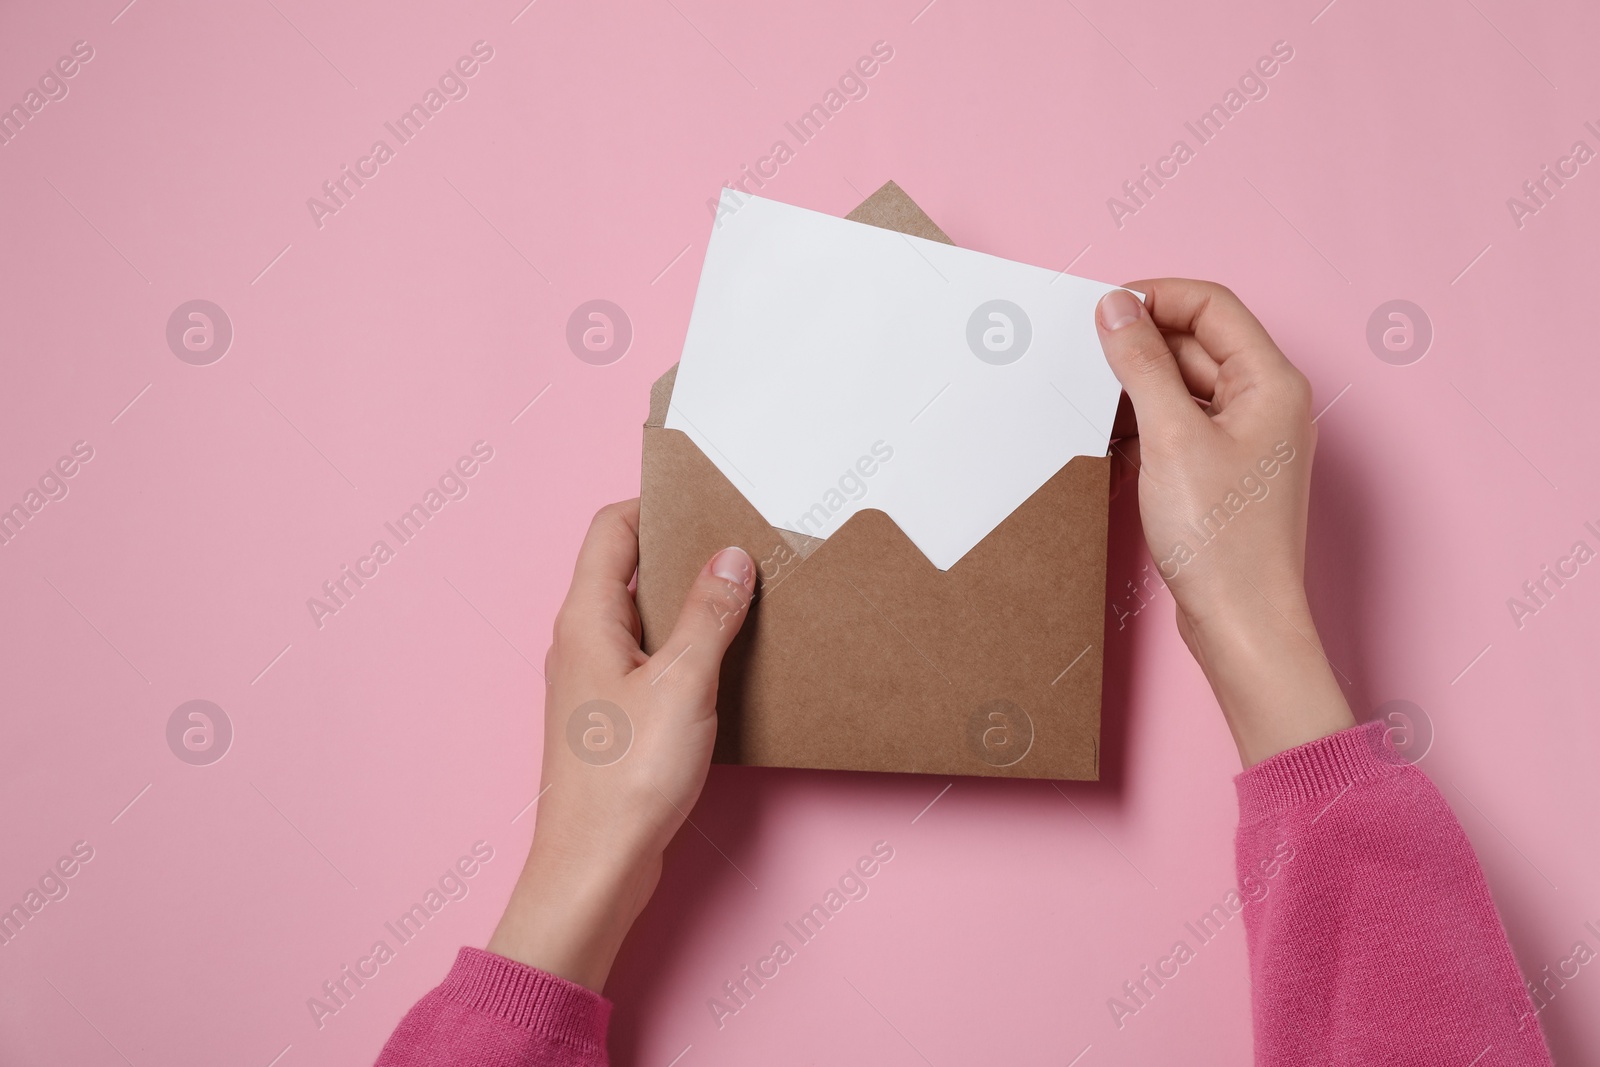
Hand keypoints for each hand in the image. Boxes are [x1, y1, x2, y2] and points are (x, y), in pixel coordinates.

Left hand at [487, 500, 754, 990]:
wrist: (595, 867)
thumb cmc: (626, 780)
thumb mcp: (683, 683)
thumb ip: (709, 615)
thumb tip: (731, 557)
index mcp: (585, 618)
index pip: (611, 529)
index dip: (655, 503)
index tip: (704, 495)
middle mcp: (580, 641)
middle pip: (626, 568)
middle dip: (680, 551)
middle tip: (737, 543)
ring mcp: (592, 681)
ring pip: (640, 616)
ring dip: (686, 603)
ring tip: (742, 596)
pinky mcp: (610, 717)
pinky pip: (647, 659)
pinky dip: (683, 646)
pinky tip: (724, 660)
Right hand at [1096, 279, 1353, 766]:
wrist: (1241, 624)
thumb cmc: (1222, 541)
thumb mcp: (1170, 438)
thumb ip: (1141, 364)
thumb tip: (1115, 308)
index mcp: (1271, 382)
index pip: (1211, 306)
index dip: (1155, 297)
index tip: (1102, 310)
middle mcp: (1267, 403)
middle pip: (1197, 343)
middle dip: (1141, 344)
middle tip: (1085, 356)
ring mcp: (1247, 439)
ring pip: (1185, 385)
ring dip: (1139, 387)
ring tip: (1096, 404)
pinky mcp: (1225, 472)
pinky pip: (1181, 425)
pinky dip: (1146, 425)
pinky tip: (1113, 443)